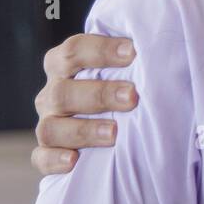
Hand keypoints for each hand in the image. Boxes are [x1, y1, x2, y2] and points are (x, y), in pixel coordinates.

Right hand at [32, 34, 138, 174]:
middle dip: (100, 94)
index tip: (132, 53)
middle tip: (132, 96)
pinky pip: (41, 158)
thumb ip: (136, 57)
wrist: (114, 124)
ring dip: (83, 130)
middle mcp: (53, 93)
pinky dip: (54, 159)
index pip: (73, 50)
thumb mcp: (128, 68)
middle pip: (63, 91)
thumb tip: (163, 43)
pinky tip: (73, 161)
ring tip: (114, 133)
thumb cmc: (126, 86)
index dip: (100, 50)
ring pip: (50, 127)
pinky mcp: (47, 153)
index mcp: (66, 64)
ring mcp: (49, 124)